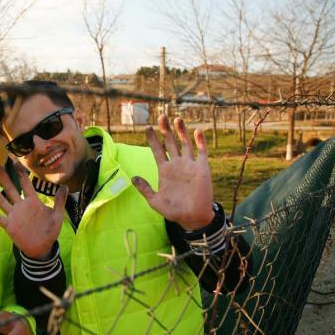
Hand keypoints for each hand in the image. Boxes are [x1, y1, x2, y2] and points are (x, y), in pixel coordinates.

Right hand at [0, 165, 67, 258]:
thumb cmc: (49, 230)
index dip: (21, 172)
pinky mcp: (9, 225)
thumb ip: (59, 202)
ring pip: (2, 201)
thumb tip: (65, 186)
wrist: (42, 247)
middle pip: (11, 189)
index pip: (25, 183)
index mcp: (33, 201)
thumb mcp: (57, 216)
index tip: (15, 161)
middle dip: (5, 178)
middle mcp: (21, 206)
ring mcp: (14, 215)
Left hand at [132, 115, 214, 229]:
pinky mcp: (202, 169)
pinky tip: (197, 131)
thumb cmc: (174, 211)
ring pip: (185, 144)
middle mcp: (177, 165)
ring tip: (177, 119)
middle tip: (161, 116)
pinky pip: (201, 152)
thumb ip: (145, 189)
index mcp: (165, 171)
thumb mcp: (155, 201)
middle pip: (170, 143)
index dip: (153, 139)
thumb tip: (132, 178)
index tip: (147, 127)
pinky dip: (200, 142)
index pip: (157, 150)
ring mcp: (190, 165)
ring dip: (181, 131)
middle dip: (166, 130)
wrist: (192, 218)